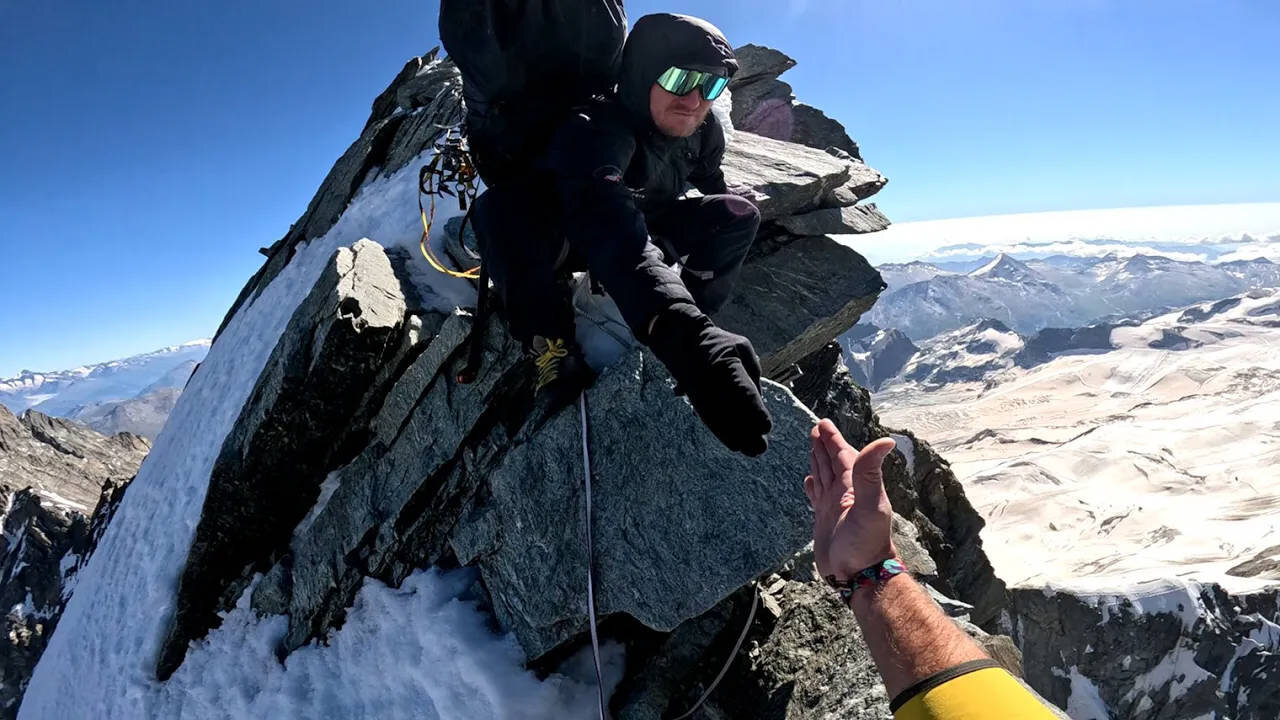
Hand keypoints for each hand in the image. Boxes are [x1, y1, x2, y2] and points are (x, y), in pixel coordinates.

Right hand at [803, 419, 897, 580]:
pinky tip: (808, 482)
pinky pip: (816, 497)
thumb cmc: (866, 542)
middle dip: (824, 445)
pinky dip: (812, 486)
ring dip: (818, 461)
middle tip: (816, 428)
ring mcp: (834, 507)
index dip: (833, 439)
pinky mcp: (824, 521)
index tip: (823, 423)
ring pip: (824, 476)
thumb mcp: (870, 505)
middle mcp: (844, 493)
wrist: (860, 575)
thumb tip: (887, 441)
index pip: (842, 455)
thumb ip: (870, 473)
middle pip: (832, 462)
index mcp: (854, 486)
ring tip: (813, 448)